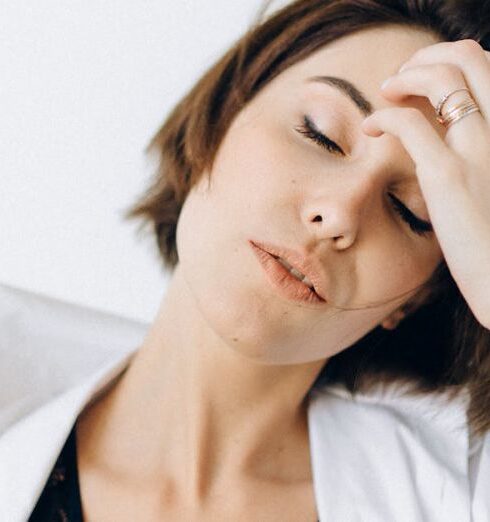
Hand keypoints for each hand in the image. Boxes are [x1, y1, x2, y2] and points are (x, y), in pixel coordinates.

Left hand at [362, 39, 489, 328]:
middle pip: (466, 58)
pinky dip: (383, 116)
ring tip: (384, 93)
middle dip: (425, 58)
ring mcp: (479, 148)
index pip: (487, 66)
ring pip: (440, 79)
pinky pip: (408, 124)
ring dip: (404, 77)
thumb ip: (479, 150)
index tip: (422, 80)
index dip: (450, 63)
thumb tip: (445, 134)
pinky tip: (370, 128)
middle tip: (398, 80)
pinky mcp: (447, 175)